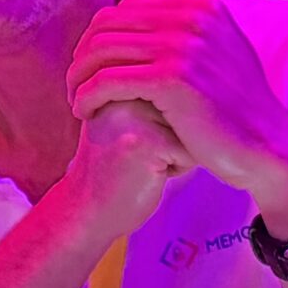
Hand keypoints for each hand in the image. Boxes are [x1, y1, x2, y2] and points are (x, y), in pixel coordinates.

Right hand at [59, 97, 193, 237]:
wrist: (85, 209)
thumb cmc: (115, 167)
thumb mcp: (125, 117)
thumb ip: (150, 94)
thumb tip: (202, 88)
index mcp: (115, 78)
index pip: (174, 89)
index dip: (165, 121)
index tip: (130, 137)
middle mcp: (120, 89)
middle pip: (186, 106)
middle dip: (172, 135)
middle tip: (135, 152)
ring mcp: (132, 115)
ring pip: (192, 128)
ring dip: (176, 151)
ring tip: (142, 161)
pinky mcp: (146, 141)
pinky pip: (191, 153)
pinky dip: (177, 169)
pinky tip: (145, 174)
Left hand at [66, 0, 287, 231]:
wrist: (268, 147)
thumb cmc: (237, 105)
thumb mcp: (220, 48)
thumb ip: (189, 16)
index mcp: (200, 6)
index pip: (122, 10)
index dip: (96, 38)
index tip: (90, 67)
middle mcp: (192, 18)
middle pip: (105, 27)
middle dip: (82, 56)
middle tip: (76, 85)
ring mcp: (183, 46)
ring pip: (100, 52)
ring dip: (78, 78)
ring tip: (76, 101)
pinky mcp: (172, 79)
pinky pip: (107, 81)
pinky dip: (87, 96)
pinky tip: (84, 113)